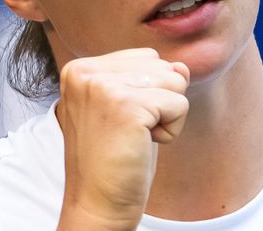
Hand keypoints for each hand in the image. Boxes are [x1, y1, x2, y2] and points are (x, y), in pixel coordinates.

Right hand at [56, 48, 189, 229]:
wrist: (98, 204)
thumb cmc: (114, 159)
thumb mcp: (132, 108)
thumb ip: (154, 79)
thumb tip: (182, 66)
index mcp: (80, 68)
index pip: (146, 58)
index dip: (148, 93)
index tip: (121, 122)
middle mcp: (86, 72)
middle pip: (162, 66)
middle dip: (160, 102)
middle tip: (129, 134)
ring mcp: (103, 86)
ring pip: (174, 81)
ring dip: (166, 116)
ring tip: (135, 139)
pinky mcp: (125, 105)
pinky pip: (179, 104)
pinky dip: (171, 130)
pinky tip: (143, 146)